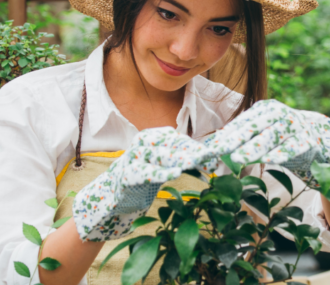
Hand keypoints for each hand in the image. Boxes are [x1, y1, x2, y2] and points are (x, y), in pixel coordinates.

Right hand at [73, 127, 208, 240]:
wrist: (115, 192)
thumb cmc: (145, 175)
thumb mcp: (166, 165)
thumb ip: (185, 161)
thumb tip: (213, 161)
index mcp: (154, 137)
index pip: (179, 140)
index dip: (197, 148)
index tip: (214, 157)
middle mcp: (143, 143)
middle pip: (172, 145)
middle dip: (192, 152)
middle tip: (210, 158)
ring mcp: (133, 157)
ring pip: (159, 156)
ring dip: (178, 158)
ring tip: (193, 162)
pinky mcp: (127, 174)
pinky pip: (145, 172)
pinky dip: (160, 173)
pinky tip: (174, 175)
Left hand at [205, 100, 329, 187]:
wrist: (326, 141)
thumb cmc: (288, 140)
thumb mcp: (266, 136)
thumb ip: (245, 139)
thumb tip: (215, 145)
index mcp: (266, 110)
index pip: (242, 124)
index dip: (225, 136)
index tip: (210, 149)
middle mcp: (280, 114)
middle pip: (254, 128)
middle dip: (235, 139)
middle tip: (218, 151)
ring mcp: (296, 125)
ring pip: (272, 137)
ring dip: (255, 148)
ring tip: (239, 158)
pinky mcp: (310, 139)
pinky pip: (294, 147)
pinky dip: (282, 153)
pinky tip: (271, 160)